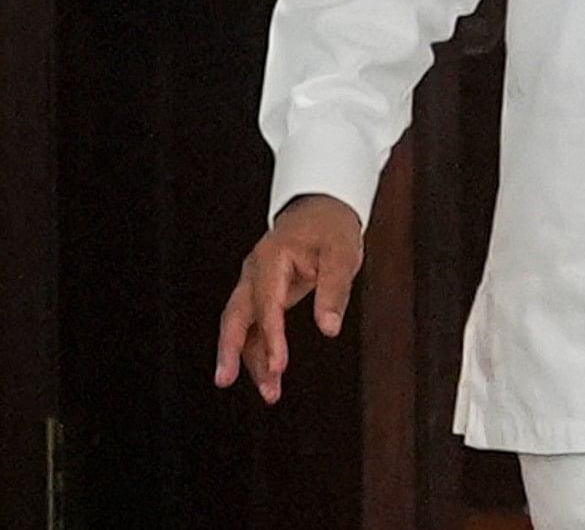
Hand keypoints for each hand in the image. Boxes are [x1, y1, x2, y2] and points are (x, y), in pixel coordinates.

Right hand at [213, 194, 364, 403]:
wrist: (321, 209)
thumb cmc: (332, 229)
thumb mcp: (342, 253)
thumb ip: (334, 290)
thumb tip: (329, 328)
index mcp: (271, 258)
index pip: (267, 304)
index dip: (271, 337)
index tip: (279, 366)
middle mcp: (255, 273)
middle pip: (236, 316)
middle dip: (230, 350)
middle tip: (225, 380)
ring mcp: (254, 284)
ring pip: (243, 326)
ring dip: (250, 359)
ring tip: (269, 392)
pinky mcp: (262, 295)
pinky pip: (255, 327)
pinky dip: (260, 351)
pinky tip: (269, 376)